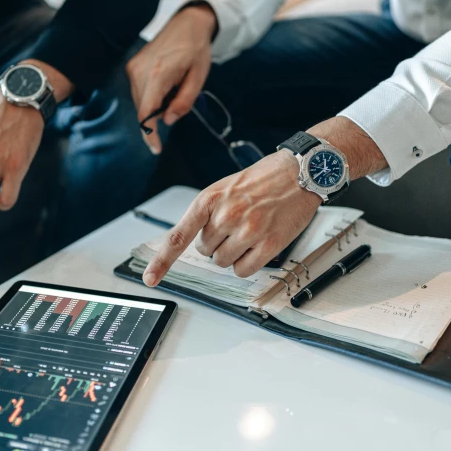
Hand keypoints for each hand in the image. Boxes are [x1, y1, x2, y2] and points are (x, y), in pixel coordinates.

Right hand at [127, 2, 216, 153]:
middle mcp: (140, 71)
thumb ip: (183, 102)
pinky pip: (138, 92)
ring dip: (155, 106)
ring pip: (139, 102)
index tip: (156, 149)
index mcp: (158, 74)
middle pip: (142, 109)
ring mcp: (133, 68)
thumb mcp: (198, 79)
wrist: (186, 25)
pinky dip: (151, 97)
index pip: (147, 113)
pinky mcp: (131, 66)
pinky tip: (165, 85)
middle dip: (158, 117)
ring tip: (173, 88)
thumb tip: (168, 121)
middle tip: (177, 102)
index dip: (150, 134)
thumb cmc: (196, 50)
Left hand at [142, 117, 387, 283]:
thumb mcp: (224, 187)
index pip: (179, 236)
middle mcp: (226, 215)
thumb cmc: (262, 180)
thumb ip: (206, 213)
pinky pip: (243, 270)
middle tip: (236, 224)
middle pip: (205, 251)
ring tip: (249, 231)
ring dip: (233, 254)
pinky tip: (258, 245)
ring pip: (223, 263)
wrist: (300, 172)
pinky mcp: (269, 243)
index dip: (162, 261)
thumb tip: (193, 241)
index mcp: (209, 199)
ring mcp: (248, 230)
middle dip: (217, 242)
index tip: (150, 279)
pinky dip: (247, 263)